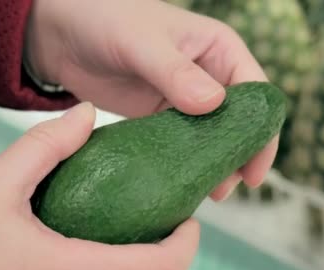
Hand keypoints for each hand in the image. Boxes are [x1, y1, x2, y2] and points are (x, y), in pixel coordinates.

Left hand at [25, 0, 278, 199]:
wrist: (62, 33)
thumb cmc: (104, 20)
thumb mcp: (142, 44)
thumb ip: (175, 72)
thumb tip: (213, 104)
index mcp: (219, 49)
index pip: (256, 94)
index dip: (260, 132)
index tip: (253, 171)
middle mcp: (209, 75)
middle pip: (238, 122)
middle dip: (238, 156)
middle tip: (225, 190)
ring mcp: (185, 98)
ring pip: (212, 138)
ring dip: (212, 165)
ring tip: (205, 194)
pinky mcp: (160, 116)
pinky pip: (182, 144)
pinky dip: (185, 164)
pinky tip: (181, 184)